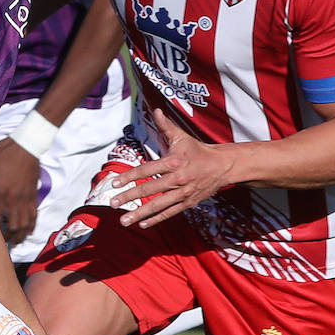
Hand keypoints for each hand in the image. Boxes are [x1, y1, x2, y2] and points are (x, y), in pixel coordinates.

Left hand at [0, 138, 41, 246]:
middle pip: (13, 225)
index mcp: (1, 192)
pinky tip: (29, 231)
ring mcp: (26, 198)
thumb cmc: (5, 152)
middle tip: (5, 244)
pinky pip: (34, 214)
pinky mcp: (33, 195)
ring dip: (22, 235)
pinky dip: (32, 225)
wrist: (27, 145)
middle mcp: (14, 199)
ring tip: (17, 242)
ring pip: (25, 223)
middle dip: (10, 237)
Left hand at [110, 108, 232, 227]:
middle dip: (130, 197)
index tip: (115, 182)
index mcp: (173, 162)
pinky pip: (170, 212)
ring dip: (140, 213)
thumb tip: (156, 110)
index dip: (130, 176)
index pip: (147, 170)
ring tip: (124, 220)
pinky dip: (156, 219)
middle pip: (149, 189)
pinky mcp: (188, 202)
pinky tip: (142, 223)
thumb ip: (166, 126)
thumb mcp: (182, 137)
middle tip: (113, 203)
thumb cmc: (198, 150)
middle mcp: (177, 178)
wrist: (222, 166)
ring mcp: (183, 193)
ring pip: (158, 205)